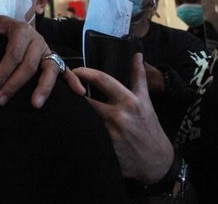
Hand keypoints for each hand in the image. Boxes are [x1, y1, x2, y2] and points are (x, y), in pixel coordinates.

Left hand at [0, 13, 84, 107]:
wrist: (6, 27)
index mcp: (21, 30)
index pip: (13, 55)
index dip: (2, 73)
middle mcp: (37, 39)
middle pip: (29, 65)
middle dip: (14, 85)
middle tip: (0, 101)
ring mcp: (47, 50)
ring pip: (49, 69)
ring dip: (43, 88)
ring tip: (35, 105)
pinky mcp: (53, 59)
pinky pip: (64, 70)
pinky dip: (73, 80)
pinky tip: (79, 93)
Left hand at [73, 53, 173, 183]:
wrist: (156, 162)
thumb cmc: (150, 128)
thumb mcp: (146, 102)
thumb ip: (139, 77)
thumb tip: (137, 55)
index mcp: (130, 101)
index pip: (103, 80)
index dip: (85, 72)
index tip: (75, 70)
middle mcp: (118, 115)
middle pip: (85, 99)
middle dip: (72, 91)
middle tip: (63, 86)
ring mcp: (109, 133)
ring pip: (82, 116)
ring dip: (71, 109)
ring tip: (61, 103)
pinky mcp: (102, 148)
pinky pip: (83, 133)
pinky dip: (74, 127)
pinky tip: (65, 123)